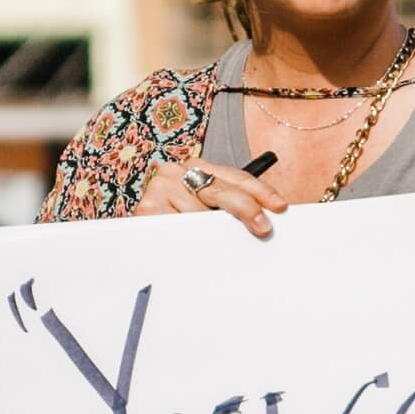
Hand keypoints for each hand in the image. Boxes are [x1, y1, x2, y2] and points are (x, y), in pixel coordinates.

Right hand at [135, 159, 284, 238]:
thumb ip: (226, 207)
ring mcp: (161, 188)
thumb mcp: (203, 209)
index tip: (279, 206)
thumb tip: (262, 219)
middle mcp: (177, 172)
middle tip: (263, 227)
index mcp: (197, 166)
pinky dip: (192, 240)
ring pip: (201, 215)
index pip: (236, 176)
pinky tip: (197, 246)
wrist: (135, 238)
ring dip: (213, 234)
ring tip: (216, 247)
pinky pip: (181, 228)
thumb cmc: (176, 222)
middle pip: (221, 190)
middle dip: (245, 209)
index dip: (261, 191)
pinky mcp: (148, 209)